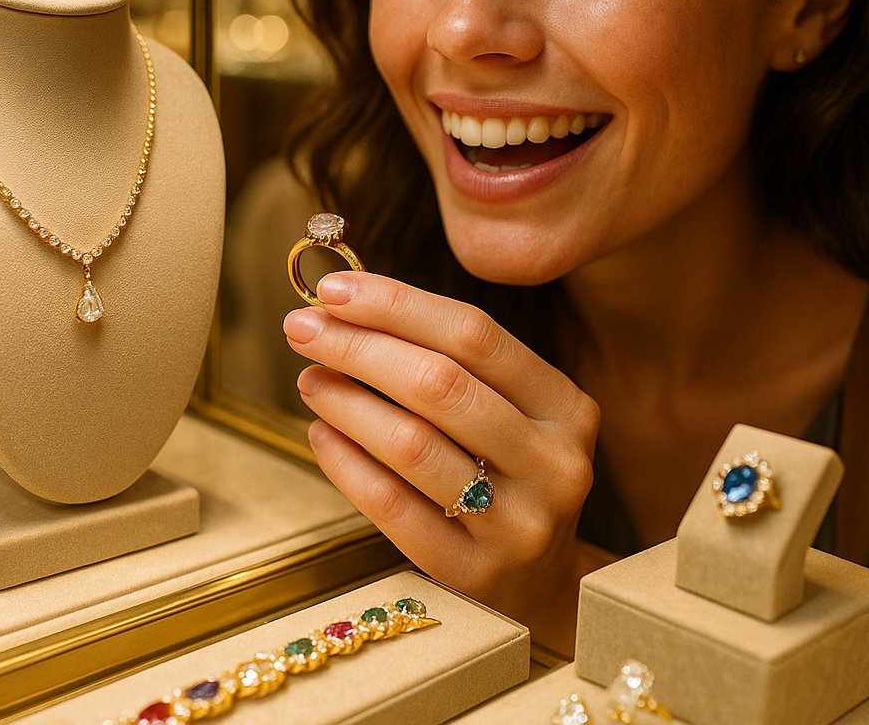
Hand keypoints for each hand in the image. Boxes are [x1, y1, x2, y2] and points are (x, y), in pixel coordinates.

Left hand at [283, 271, 600, 651]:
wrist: (541, 580)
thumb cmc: (507, 472)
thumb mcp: (510, 410)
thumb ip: (452, 361)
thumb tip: (347, 304)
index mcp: (566, 406)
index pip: (475, 334)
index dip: (397, 304)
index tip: (333, 289)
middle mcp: (553, 462)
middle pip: (440, 383)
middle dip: (359, 346)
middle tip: (303, 328)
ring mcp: (519, 524)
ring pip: (412, 444)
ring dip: (346, 401)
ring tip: (310, 378)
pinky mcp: (474, 573)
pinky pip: (391, 506)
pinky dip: (345, 462)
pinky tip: (321, 433)